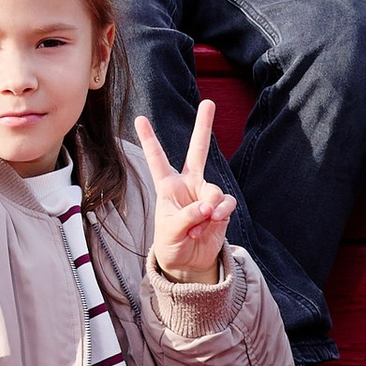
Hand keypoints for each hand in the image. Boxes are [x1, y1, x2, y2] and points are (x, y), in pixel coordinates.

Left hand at [136, 104, 236, 285]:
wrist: (188, 263)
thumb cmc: (171, 244)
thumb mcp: (170, 232)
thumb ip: (187, 217)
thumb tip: (208, 207)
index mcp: (168, 187)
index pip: (158, 160)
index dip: (150, 139)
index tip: (140, 118)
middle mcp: (188, 185)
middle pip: (198, 150)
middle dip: (204, 126)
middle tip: (209, 102)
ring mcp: (206, 194)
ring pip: (214, 189)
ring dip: (209, 207)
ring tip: (201, 224)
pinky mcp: (221, 208)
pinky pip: (226, 203)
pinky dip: (222, 212)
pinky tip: (215, 221)